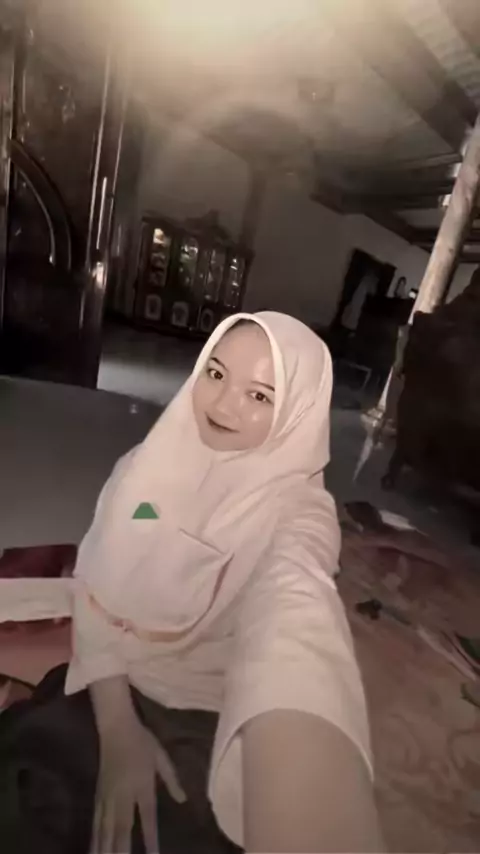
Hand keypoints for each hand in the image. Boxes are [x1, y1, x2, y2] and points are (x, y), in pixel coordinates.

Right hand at [90, 715, 185, 852]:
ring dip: (104, 847)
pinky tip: (94, 849)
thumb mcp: (161, 757)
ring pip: (105, 828)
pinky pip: (96, 821)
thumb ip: (172, 779)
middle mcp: (124, 795)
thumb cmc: (141, 740)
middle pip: (123, 828)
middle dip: (122, 850)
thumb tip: (183, 799)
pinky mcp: (98, 795)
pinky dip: (95, 837)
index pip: (148, 817)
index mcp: (142, 785)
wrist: (116, 727)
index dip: (150, 838)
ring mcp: (108, 796)